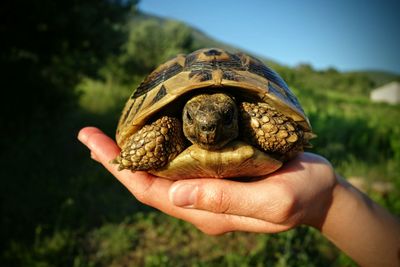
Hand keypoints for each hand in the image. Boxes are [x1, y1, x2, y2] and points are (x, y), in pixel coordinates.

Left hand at [78, 127, 336, 233]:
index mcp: (209, 212)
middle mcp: (201, 202)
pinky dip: (159, 150)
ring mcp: (208, 189)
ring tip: (108, 136)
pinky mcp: (219, 174)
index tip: (96, 148)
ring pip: (161, 174)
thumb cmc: (304, 194)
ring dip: (134, 155)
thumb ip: (225, 201)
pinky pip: (180, 164)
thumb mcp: (272, 202)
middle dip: (118, 161)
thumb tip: (174, 194)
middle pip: (149, 184)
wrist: (321, 191)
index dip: (122, 172)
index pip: (153, 194)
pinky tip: (151, 136)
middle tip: (88, 136)